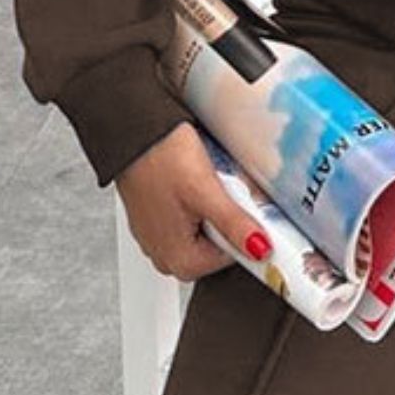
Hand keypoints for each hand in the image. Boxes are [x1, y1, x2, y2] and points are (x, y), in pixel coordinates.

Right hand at [114, 119, 272, 281]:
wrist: (133, 133)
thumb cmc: (160, 159)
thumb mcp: (206, 192)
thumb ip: (235, 225)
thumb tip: (261, 249)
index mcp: (180, 260)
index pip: (236, 256)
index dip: (246, 227)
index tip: (242, 202)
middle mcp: (166, 256)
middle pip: (221, 244)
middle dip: (230, 216)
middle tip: (221, 188)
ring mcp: (161, 238)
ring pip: (208, 228)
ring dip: (217, 206)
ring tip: (206, 182)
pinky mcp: (160, 219)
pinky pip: (193, 216)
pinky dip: (201, 199)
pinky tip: (195, 180)